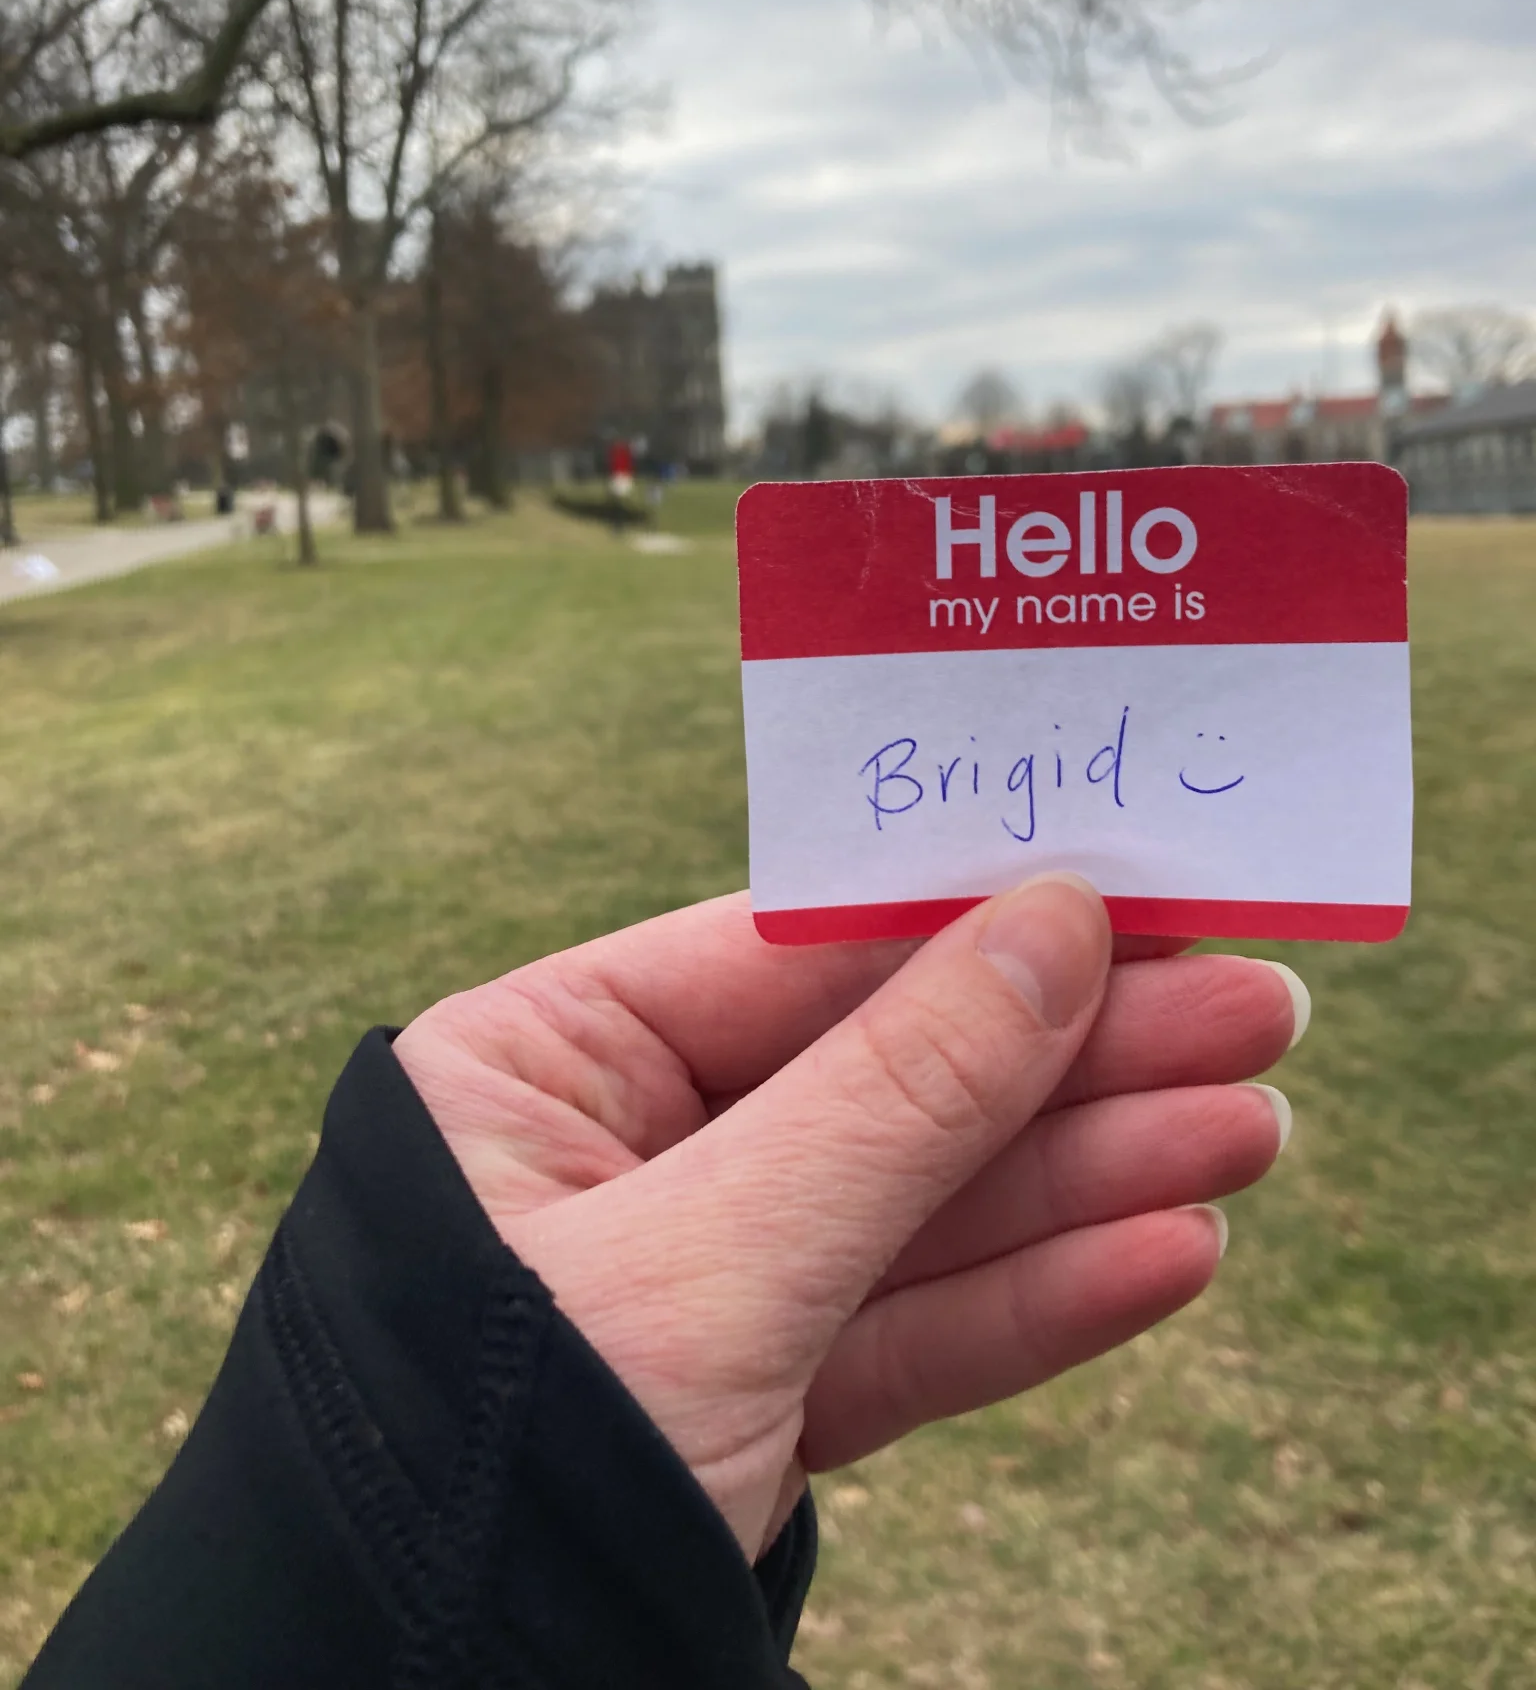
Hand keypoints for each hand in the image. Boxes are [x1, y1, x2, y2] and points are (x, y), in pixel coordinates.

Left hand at [393, 876, 1300, 1560]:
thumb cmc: (502, 1460)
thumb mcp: (707, 1263)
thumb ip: (892, 1099)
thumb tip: (1053, 925)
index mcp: (535, 1065)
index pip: (789, 959)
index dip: (972, 924)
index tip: (1135, 895)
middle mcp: (611, 1156)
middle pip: (881, 1079)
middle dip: (1073, 1058)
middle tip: (1256, 1013)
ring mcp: (692, 1285)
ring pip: (917, 1211)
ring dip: (1090, 1176)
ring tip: (1253, 1129)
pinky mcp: (751, 1406)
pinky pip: (907, 1333)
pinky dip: (1036, 1303)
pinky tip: (1167, 1251)